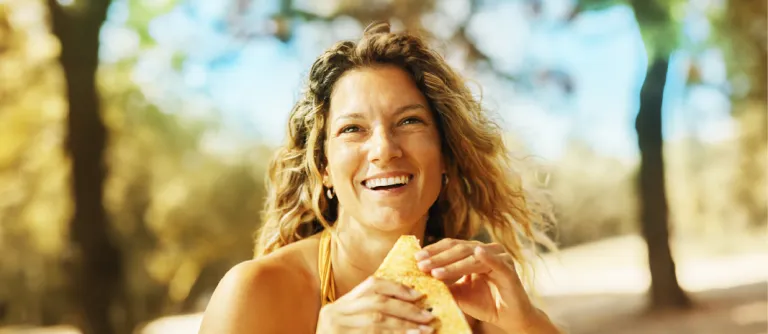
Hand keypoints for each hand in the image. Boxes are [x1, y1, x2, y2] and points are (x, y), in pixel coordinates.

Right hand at [316, 276, 435, 333]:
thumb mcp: (351, 326)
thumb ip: (370, 314)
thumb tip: (410, 306)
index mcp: (338, 305)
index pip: (371, 285)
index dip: (397, 288)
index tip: (418, 295)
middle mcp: (334, 314)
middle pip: (377, 303)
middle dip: (406, 309)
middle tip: (428, 317)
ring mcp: (336, 330)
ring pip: (377, 321)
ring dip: (404, 326)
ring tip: (424, 331)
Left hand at [415, 239, 545, 331]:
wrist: (509, 319)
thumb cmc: (485, 304)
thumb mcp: (459, 292)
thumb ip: (444, 282)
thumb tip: (420, 276)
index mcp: (474, 252)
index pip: (450, 247)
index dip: (433, 251)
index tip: (416, 258)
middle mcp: (487, 250)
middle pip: (458, 249)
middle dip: (438, 258)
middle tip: (421, 264)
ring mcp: (499, 257)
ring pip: (471, 257)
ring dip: (452, 264)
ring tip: (435, 272)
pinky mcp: (509, 269)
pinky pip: (496, 262)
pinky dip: (487, 257)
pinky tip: (477, 253)